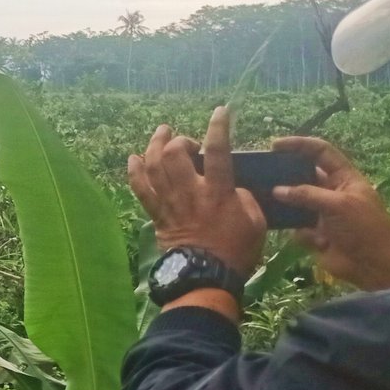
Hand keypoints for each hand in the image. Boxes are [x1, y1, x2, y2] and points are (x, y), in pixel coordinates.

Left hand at [128, 106, 265, 276]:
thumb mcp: (256, 222)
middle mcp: (190, 192)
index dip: (218, 127)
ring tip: (161, 134)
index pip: (218, 151)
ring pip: (153, 166)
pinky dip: (134, 171)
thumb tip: (233, 187)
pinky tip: (133, 158)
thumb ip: (245, 198)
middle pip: (173, 155)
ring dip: (153, 146)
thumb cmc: (237, 251)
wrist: (206, 278)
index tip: (220, 111)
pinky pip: (140, 189)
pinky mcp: (157, 215)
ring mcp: (170, 203)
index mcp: (218, 192)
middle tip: (185, 140)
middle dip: (177, 140)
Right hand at [271, 136, 389, 291]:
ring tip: (261, 197)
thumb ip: (306, 194)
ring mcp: (322, 213)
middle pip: (304, 175)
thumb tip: (276, 190)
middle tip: (262, 172)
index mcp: (344, 178)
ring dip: (283, 202)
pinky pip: (295, 226)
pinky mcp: (314, 233)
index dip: (300, 145)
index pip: (321, 152)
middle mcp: (331, 192)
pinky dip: (292, 229)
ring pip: (295, 201)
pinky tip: (292, 230)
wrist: (374, 266)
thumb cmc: (364, 228)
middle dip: (286, 174)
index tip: (275, 146)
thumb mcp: (339, 204)